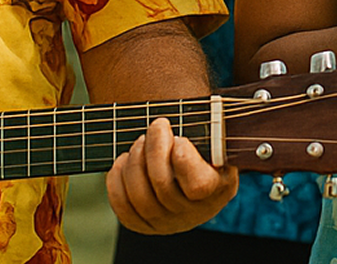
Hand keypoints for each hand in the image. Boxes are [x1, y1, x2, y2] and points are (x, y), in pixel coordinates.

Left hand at [106, 117, 238, 234]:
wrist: (193, 174)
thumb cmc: (205, 146)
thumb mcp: (217, 137)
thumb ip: (213, 128)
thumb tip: (207, 111)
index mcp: (219, 190)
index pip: (198, 185)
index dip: (183, 160)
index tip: (180, 138)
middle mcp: (194, 214)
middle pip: (162, 184)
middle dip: (154, 149)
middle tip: (157, 125)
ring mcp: (167, 223)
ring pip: (139, 196)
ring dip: (135, 161)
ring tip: (141, 141)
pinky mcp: (144, 225)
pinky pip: (122, 206)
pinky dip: (117, 180)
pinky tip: (124, 161)